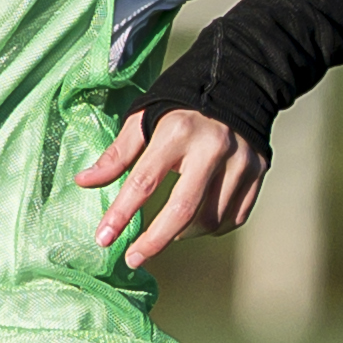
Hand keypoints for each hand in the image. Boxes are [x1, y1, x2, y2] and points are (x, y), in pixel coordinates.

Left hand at [77, 103, 265, 269]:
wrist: (238, 83)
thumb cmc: (180, 105)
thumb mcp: (144, 118)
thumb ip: (118, 153)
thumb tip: (84, 182)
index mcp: (178, 131)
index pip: (144, 181)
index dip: (121, 214)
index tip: (103, 239)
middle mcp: (213, 147)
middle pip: (182, 210)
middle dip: (154, 241)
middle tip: (133, 259)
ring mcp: (240, 162)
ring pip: (210, 219)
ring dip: (182, 234)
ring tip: (165, 231)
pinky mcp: (258, 172)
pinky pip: (233, 218)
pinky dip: (211, 227)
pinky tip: (194, 222)